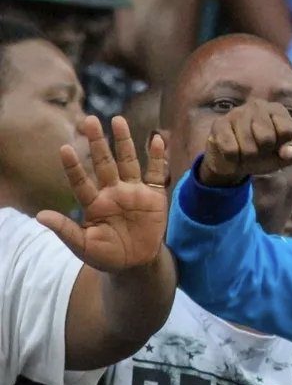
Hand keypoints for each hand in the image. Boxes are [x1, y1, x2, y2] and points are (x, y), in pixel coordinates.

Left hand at [37, 116, 168, 272]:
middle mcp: (112, 192)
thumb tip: (40, 216)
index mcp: (94, 203)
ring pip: (128, 162)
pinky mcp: (154, 196)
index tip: (64, 148)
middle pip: (104, 163)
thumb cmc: (106, 255)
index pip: (80, 181)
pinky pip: (155, 173)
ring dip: (124, 142)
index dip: (73, 166)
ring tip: (118, 120)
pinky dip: (158, 157)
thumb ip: (65, 230)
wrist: (136, 264)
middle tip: (89, 120)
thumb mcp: (83, 246)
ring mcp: (133, 192)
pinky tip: (157, 140)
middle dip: (97, 142)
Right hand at [199, 98, 291, 186]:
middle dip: (263, 152)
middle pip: (267, 139)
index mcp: (278, 110)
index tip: (277, 145)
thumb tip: (288, 152)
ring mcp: (237, 113)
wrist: (235, 161)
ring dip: (248, 157)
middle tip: (259, 149)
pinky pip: (230, 150)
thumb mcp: (286, 155)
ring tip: (246, 151)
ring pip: (248, 147)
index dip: (282, 146)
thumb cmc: (266, 153)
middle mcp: (258, 105)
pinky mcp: (219, 124)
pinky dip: (234, 158)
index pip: (287, 132)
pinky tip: (233, 152)